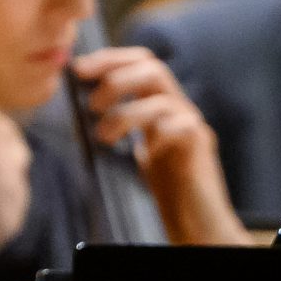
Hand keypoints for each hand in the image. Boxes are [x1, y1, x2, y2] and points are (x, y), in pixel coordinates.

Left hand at [70, 45, 249, 244]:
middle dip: (116, 79)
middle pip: (153, 68)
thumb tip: (83, 112)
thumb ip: (122, 129)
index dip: (109, 59)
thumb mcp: (138, 152)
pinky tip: (145, 148)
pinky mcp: (201, 147)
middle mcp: (179, 108)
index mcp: (162, 104)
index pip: (139, 63)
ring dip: (126, 113)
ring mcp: (193, 125)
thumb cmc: (169, 189)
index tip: (78, 69)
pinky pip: (184, 126)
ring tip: (103, 136)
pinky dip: (160, 130)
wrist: (198, 220)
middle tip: (92, 106)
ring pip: (162, 99)